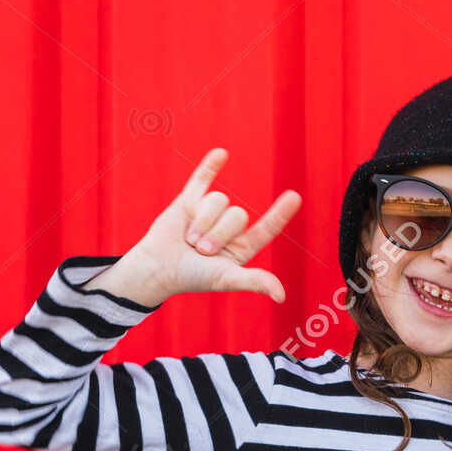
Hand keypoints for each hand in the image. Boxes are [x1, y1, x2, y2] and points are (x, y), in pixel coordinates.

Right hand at [111, 147, 300, 306]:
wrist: (157, 267)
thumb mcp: (226, 279)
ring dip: (202, 221)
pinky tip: (222, 153)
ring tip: (189, 239)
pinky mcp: (189, 200)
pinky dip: (210, 166)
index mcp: (243, 247)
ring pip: (219, 199)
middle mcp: (230, 228)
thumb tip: (281, 296)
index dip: (280, 213)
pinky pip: (202, 179)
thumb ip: (255, 282)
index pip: (267, 227)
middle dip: (216, 232)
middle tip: (201, 249)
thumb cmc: (193, 277)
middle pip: (237, 214)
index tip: (295, 196)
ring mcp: (210, 212)